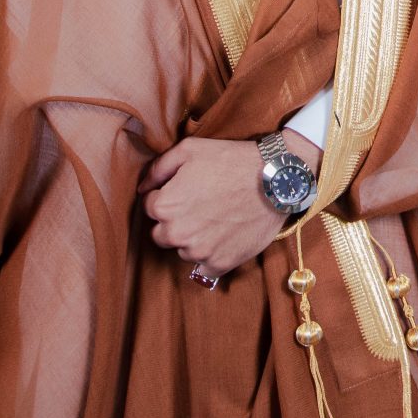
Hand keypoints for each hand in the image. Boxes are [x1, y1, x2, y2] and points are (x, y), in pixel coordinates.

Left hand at [141, 132, 320, 280]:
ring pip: (183, 250)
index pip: (151, 207)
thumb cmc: (231, 161)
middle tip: (199, 207)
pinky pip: (204, 268)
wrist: (274, 181)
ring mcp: (199, 252)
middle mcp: (177, 233)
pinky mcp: (220, 264)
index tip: (186, 191)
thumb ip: (158, 169)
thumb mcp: (189, 150)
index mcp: (165, 206)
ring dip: (193, 239)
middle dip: (175, 221)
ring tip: (216, 219)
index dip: (167, 196)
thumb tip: (142, 188)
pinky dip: (210, 256)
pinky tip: (223, 237)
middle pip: (162, 233)